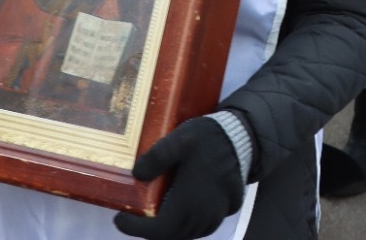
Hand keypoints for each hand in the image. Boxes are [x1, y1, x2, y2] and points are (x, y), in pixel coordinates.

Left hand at [114, 117, 245, 238]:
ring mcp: (217, 216)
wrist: (245, 136)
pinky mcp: (227, 210)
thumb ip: (156, 158)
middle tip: (135, 217)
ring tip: (155, 214)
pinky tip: (181, 210)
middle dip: (150, 230)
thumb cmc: (209, 139)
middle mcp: (203, 217)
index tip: (120, 217)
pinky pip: (202, 226)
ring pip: (187, 233)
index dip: (134, 228)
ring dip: (169, 228)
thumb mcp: (178, 141)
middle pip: (170, 235)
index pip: (156, 231)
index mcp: (188, 205)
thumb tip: (137, 174)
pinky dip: (187, 224)